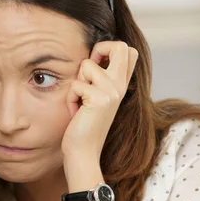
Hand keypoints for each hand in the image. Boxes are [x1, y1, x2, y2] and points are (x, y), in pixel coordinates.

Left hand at [61, 41, 137, 166]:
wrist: (83, 154)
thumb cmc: (84, 128)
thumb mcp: (96, 100)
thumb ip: (100, 81)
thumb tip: (91, 58)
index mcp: (121, 86)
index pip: (130, 52)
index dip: (110, 48)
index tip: (97, 64)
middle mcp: (120, 87)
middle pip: (121, 46)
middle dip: (99, 49)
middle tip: (88, 73)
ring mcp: (112, 92)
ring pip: (86, 65)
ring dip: (76, 84)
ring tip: (80, 104)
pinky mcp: (100, 99)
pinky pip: (75, 85)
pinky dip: (70, 99)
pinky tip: (76, 113)